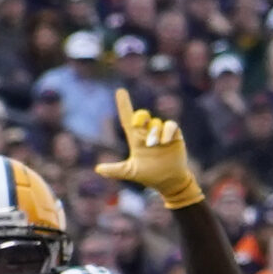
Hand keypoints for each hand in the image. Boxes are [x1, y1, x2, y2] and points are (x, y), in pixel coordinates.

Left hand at [94, 88, 202, 208]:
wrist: (170, 182)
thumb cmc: (149, 176)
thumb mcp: (130, 172)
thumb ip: (115, 170)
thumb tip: (98, 170)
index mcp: (136, 138)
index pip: (127, 117)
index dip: (124, 104)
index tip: (120, 91)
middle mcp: (147, 134)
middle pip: (142, 116)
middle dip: (140, 116)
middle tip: (137, 124)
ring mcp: (161, 134)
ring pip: (156, 123)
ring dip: (153, 131)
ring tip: (154, 144)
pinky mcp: (175, 136)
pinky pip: (171, 125)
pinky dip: (167, 131)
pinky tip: (165, 141)